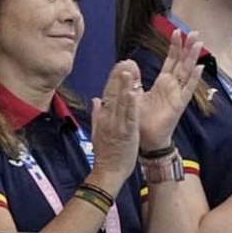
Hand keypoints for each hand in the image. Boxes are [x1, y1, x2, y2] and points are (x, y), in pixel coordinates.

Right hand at [90, 62, 143, 189]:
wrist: (108, 171)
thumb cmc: (106, 154)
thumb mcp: (98, 131)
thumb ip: (98, 114)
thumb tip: (96, 99)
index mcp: (103, 117)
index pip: (108, 94)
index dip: (114, 79)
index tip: (119, 65)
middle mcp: (109, 118)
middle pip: (113, 94)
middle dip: (119, 77)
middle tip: (126, 61)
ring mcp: (117, 125)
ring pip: (121, 102)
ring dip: (125, 85)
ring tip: (129, 70)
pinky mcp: (126, 133)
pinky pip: (130, 116)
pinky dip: (132, 104)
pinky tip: (135, 92)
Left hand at [138, 29, 203, 151]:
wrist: (146, 140)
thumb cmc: (141, 120)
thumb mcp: (133, 95)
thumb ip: (132, 80)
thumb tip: (127, 63)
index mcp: (162, 83)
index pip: (170, 61)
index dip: (174, 47)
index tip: (177, 31)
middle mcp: (172, 87)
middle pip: (182, 62)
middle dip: (188, 47)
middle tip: (194, 31)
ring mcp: (177, 95)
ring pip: (187, 72)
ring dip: (193, 57)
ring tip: (199, 43)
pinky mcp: (179, 104)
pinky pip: (188, 89)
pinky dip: (193, 79)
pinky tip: (199, 68)